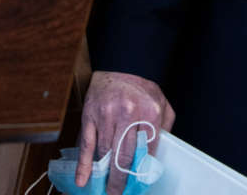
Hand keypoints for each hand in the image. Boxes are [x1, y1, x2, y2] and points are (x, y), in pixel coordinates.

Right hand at [77, 71, 175, 194]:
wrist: (119, 65)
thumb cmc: (141, 87)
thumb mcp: (161, 102)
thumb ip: (164, 127)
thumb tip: (157, 155)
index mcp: (150, 111)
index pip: (146, 150)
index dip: (141, 171)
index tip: (137, 186)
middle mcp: (128, 113)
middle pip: (124, 156)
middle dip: (121, 180)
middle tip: (118, 194)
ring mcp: (107, 114)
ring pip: (106, 152)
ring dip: (105, 175)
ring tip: (107, 189)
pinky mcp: (90, 115)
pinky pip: (86, 144)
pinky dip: (84, 164)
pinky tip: (83, 179)